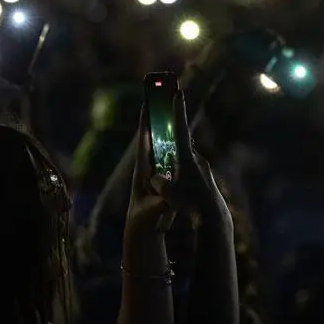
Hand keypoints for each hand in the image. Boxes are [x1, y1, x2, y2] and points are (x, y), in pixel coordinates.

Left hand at [125, 104, 175, 238]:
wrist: (142, 229)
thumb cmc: (144, 220)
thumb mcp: (152, 212)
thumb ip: (158, 205)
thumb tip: (164, 198)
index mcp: (142, 171)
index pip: (143, 142)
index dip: (145, 122)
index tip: (146, 102)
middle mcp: (147, 166)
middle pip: (151, 135)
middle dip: (156, 115)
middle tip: (162, 93)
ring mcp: (154, 170)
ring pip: (160, 143)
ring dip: (165, 125)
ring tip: (170, 104)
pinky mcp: (160, 176)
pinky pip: (167, 154)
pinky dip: (172, 141)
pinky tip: (181, 132)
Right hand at [153, 91, 230, 227]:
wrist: (213, 216)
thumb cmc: (191, 204)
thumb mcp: (170, 194)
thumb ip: (160, 184)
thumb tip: (155, 179)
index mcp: (187, 158)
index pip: (180, 129)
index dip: (177, 111)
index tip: (177, 92)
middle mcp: (196, 158)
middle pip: (180, 139)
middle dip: (173, 127)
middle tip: (167, 109)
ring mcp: (201, 166)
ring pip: (183, 155)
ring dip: (174, 152)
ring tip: (165, 151)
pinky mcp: (203, 175)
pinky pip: (188, 165)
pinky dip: (179, 166)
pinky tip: (176, 177)